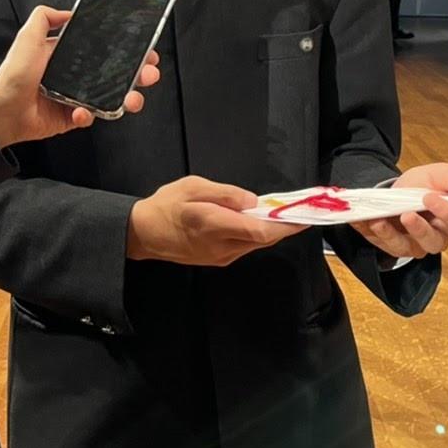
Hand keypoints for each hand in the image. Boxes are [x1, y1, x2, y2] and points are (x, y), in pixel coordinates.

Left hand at [0, 6, 159, 148]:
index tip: (146, 50)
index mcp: (69, 54)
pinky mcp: (72, 117)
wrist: (1, 110)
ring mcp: (76, 97)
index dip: (128, 50)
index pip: (106, 49)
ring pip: (111, 97)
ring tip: (132, 99)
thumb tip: (70, 11)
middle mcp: (76, 75)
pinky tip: (81, 112)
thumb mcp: (28, 36)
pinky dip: (90, 115)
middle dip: (138, 74)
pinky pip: (91, 116)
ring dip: (127, 98)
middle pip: (116, 73)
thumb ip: (45, 17)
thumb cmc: (14, 73)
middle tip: (150, 74)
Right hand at [127, 176, 307, 264]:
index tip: (304, 216)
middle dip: (283, 226)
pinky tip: (256, 221)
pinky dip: (256, 235)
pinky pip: (245, 247)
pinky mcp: (218, 260)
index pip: (260, 230)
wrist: (143, 233)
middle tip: (299, 211)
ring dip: (270, 230)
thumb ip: (225, 194)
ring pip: (255, 244)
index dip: (285, 225)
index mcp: (214, 225)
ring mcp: (220, 257)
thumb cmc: (166, 205)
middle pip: (263, 240)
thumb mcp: (193, 186)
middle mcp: (221, 247)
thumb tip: (254, 202)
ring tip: (280, 213)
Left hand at [351, 162, 447, 259]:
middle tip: (408, 214)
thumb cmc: (418, 186)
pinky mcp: (394, 246)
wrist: (391, 191)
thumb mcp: (433, 175)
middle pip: (435, 242)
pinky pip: (387, 245)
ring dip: (393, 235)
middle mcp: (436, 236)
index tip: (430, 197)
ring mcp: (414, 244)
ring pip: (410, 248)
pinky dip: (378, 232)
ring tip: (382, 220)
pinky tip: (370, 220)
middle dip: (421, 229)